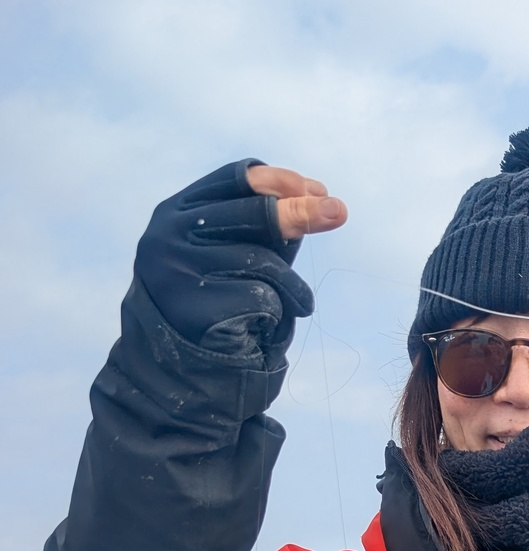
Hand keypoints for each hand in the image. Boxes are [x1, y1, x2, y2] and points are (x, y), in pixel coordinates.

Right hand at [135, 159, 340, 356]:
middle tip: (338, 212)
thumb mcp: (236, 253)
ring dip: (292, 285)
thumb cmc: (219, 304)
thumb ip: (266, 228)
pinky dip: (278, 312)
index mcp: (176, 213)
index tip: (318, 190)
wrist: (184, 370)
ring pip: (261, 259)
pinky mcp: (194, 307)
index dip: (280, 181)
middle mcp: (169, 235)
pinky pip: (261, 298)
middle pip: (252, 211)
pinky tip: (268, 328)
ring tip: (298, 303)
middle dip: (302, 212)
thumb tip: (321, 197)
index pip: (233, 179)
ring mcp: (177, 270)